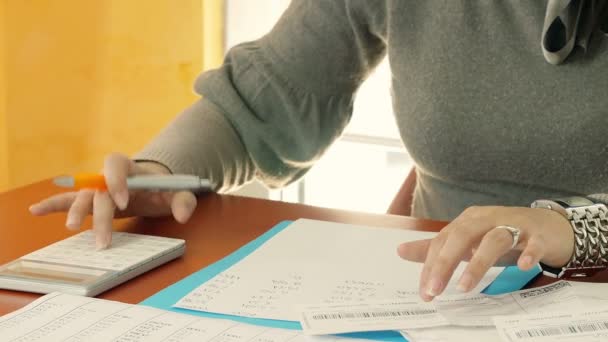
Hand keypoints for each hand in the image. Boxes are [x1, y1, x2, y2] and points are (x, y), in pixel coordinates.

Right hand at [29, 153, 197, 248]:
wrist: (155, 185)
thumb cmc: (164, 189)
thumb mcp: (179, 192)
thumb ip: (185, 201)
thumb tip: (183, 214)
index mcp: (131, 168)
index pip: (117, 165)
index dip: (117, 180)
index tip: (123, 201)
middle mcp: (110, 176)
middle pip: (98, 189)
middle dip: (100, 214)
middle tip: (104, 240)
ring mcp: (99, 188)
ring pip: (83, 196)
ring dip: (76, 212)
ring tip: (73, 228)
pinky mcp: (92, 200)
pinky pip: (70, 200)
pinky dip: (54, 205)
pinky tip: (36, 211)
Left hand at [397, 206, 573, 300]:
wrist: (548, 225)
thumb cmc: (503, 233)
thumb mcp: (467, 240)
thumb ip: (436, 248)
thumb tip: (400, 251)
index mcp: (467, 221)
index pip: (443, 242)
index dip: (431, 266)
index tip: (425, 292)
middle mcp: (487, 219)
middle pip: (462, 236)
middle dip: (445, 263)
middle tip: (435, 290)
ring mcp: (514, 224)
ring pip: (493, 239)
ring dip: (478, 262)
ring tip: (464, 287)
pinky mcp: (538, 234)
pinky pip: (533, 242)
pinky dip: (528, 253)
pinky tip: (522, 266)